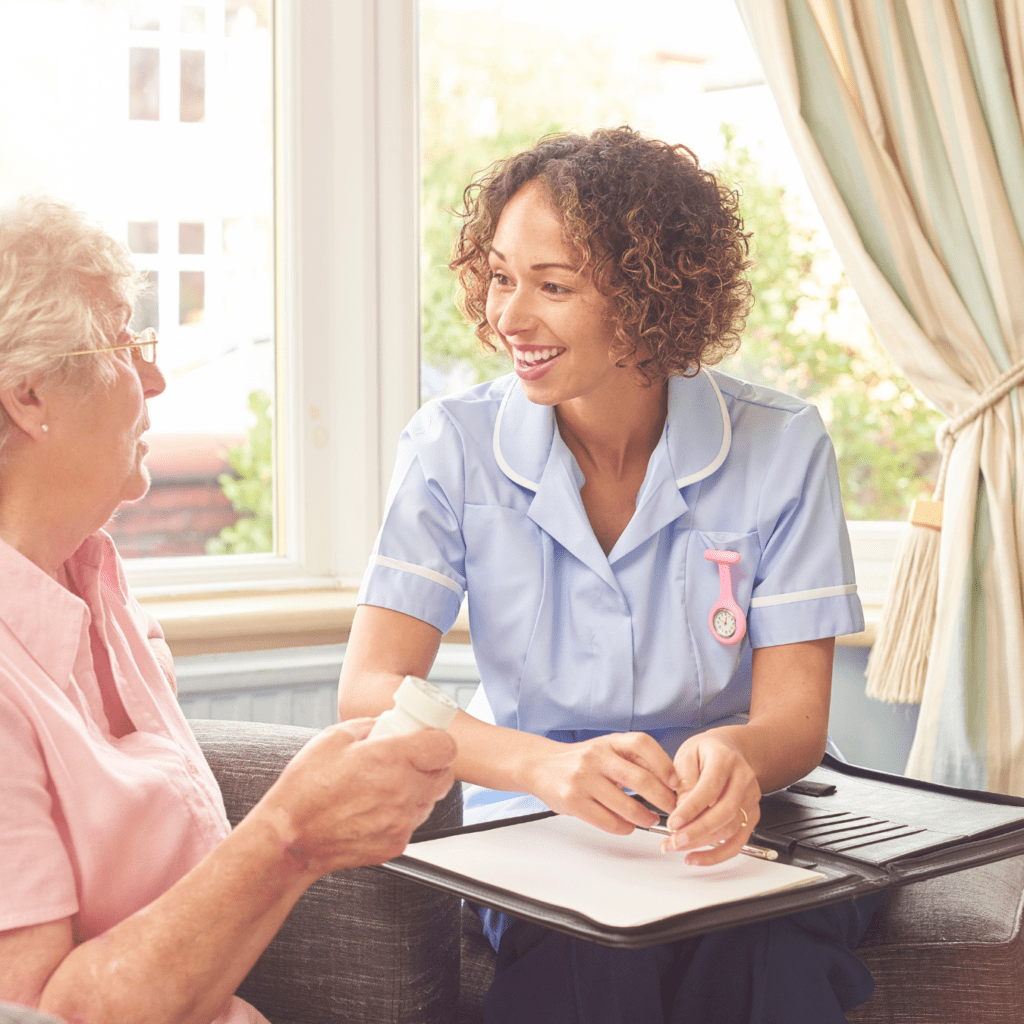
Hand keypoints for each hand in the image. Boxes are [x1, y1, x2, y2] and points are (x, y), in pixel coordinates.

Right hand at [254, 718, 456, 878]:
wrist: (291, 838)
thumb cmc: (305, 789)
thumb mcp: (334, 737)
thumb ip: (369, 726)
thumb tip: (387, 722)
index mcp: (391, 759)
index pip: (445, 746)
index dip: (438, 739)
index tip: (427, 738)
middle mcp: (403, 791)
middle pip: (445, 775)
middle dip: (433, 764)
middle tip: (413, 758)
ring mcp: (401, 821)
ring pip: (431, 799)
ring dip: (420, 788)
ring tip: (388, 783)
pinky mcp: (395, 843)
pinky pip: (413, 822)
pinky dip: (403, 812)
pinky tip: (378, 806)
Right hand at [526, 732, 678, 833]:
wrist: (542, 765)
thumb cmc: (581, 760)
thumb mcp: (607, 749)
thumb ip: (632, 761)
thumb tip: (668, 781)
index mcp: (609, 742)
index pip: (643, 744)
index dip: (664, 763)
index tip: (675, 782)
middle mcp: (597, 757)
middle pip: (640, 779)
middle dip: (662, 799)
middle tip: (671, 809)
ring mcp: (584, 779)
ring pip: (626, 805)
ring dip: (644, 818)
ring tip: (649, 820)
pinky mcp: (573, 801)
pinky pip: (607, 821)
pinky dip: (623, 827)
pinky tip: (627, 825)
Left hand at [663, 732, 760, 865]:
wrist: (727, 750)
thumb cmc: (704, 752)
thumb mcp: (686, 755)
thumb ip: (684, 781)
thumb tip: (681, 810)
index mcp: (725, 759)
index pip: (710, 788)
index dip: (691, 809)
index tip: (673, 823)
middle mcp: (743, 779)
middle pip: (724, 812)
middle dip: (697, 832)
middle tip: (673, 841)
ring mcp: (750, 799)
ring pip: (730, 830)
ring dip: (702, 844)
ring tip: (677, 847)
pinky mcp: (751, 815)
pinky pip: (738, 842)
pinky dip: (717, 855)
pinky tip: (697, 857)